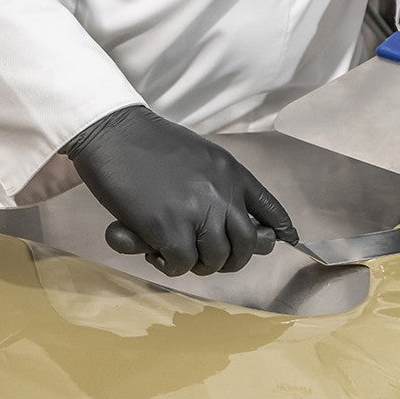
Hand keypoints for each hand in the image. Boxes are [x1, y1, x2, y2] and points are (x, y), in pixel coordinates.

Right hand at [63, 105, 297, 276]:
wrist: (113, 132)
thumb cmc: (148, 145)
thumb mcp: (199, 156)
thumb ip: (219, 183)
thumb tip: (234, 215)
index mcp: (231, 173)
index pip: (269, 209)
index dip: (278, 231)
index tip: (286, 240)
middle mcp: (221, 193)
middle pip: (247, 245)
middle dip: (232, 260)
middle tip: (210, 261)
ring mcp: (196, 212)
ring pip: (215, 260)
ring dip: (197, 265)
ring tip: (176, 253)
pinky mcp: (169, 229)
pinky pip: (182, 265)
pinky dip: (169, 266)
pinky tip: (154, 252)